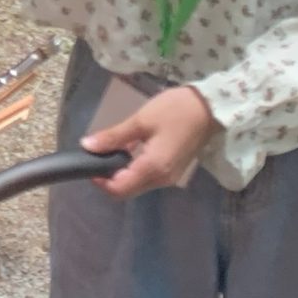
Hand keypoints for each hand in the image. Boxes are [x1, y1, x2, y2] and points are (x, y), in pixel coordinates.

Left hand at [83, 86, 216, 197]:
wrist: (211, 108)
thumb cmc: (175, 110)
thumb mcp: (140, 121)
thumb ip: (114, 136)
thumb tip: (87, 146)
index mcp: (153, 169)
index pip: (119, 189)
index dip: (99, 180)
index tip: (88, 162)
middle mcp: (162, 179)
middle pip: (127, 190)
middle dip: (108, 177)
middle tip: (97, 153)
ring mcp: (169, 177)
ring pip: (137, 184)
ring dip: (121, 171)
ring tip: (111, 148)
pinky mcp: (172, 170)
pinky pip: (147, 176)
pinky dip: (133, 167)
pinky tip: (128, 148)